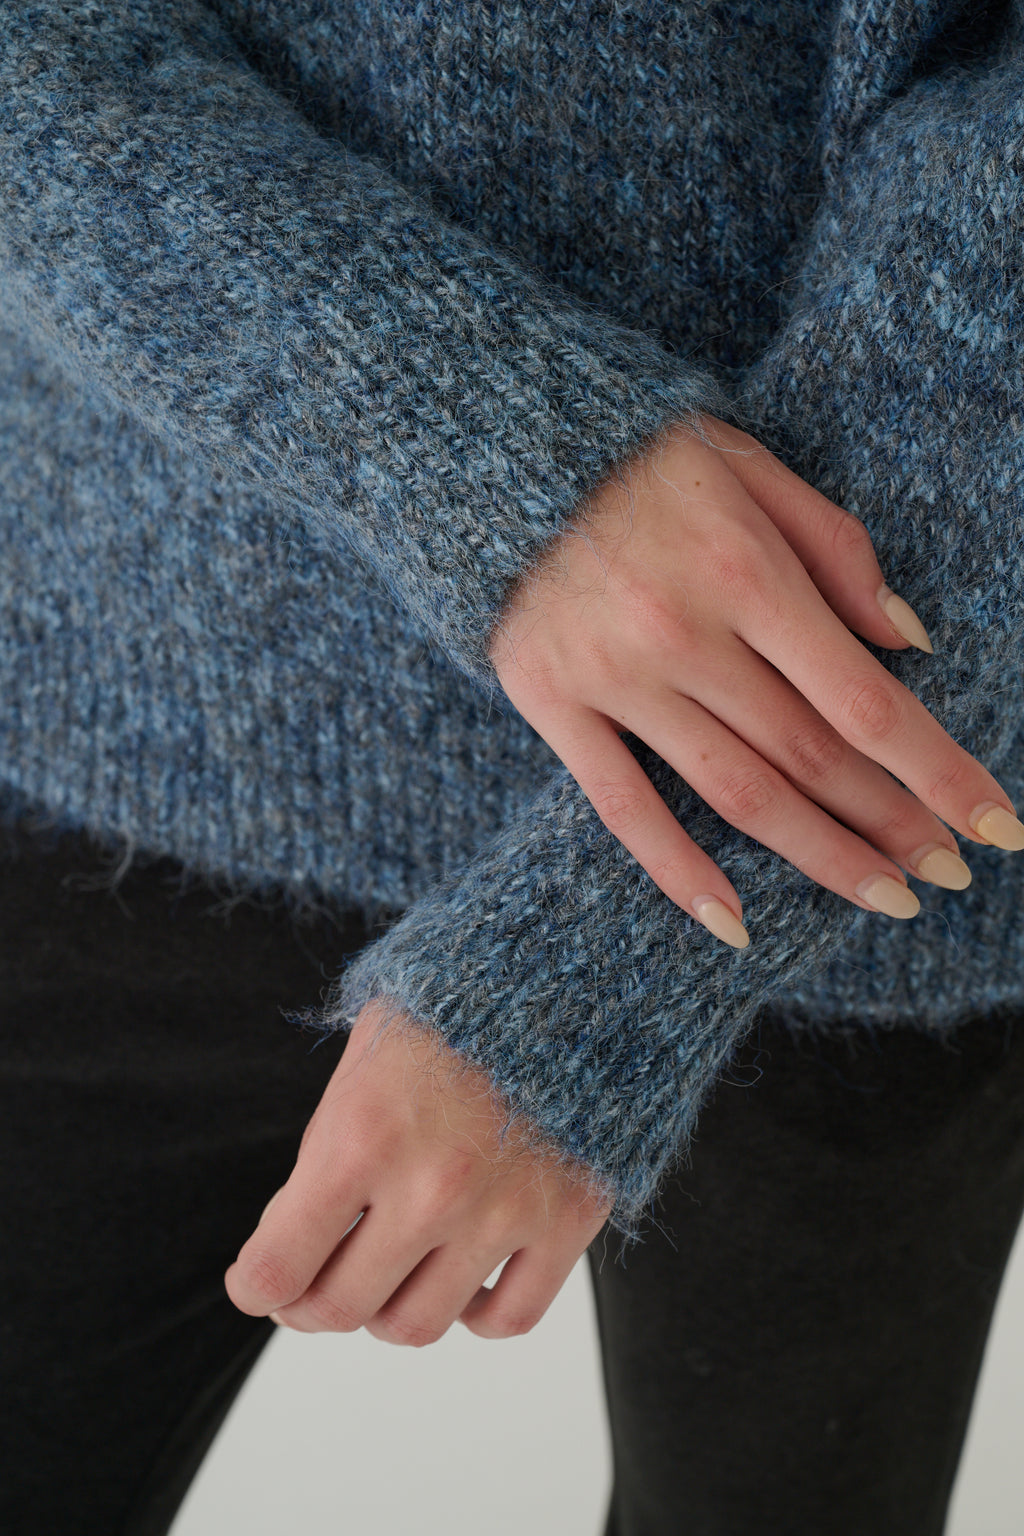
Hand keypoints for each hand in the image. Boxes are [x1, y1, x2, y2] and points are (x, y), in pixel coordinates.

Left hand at [224, 1000, 611, 1344]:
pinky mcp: (566, 1220)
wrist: (568, 966)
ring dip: (387, 1309)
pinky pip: (508, 1318)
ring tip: (387, 1272)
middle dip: (309, 1304)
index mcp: (361, 1137)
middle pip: (342, 1308)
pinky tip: (459, 1279)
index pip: (278, 1270)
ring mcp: (502, 1212)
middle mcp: (430, 1189)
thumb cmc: (454, 1003)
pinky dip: (473, 1314)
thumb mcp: (364, 1054)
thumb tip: (299, 1234)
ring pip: (417, 1325)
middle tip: (312, 1283)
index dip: (256, 1286)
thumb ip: (328, 1148)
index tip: (258, 1280)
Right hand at [488, 412, 1022, 945]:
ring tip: (887, 898)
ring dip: (821, 856)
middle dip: (895, 822)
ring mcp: (613, 678)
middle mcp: (682, 634)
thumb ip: (836, 549)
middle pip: (811, 759)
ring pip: (736, 795)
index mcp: (743, 569)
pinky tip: (736, 924)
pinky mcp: (552, 703)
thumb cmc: (636, 453)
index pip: (864, 701)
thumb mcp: (749, 463)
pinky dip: (680, 873)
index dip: (938, 772)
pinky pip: (623, 808)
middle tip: (950, 872)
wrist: (489, 448)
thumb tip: (910, 644)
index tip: (997, 824)